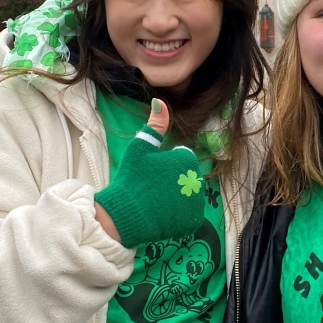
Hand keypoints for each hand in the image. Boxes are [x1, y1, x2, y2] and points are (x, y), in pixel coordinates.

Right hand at [94, 99, 205, 248]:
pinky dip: (178, 216)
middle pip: (186, 178)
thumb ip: (155, 125)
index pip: (181, 159)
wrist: (126, 214)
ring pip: (188, 196)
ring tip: (156, 202)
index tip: (151, 174)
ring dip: (177, 198)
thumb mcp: (140, 148)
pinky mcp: (193, 222)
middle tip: (152, 189)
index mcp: (186, 159)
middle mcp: (197, 180)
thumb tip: (160, 101)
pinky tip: (163, 214)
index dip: (164, 166)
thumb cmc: (131, 178)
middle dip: (173, 181)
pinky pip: (189, 215)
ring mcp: (197, 203)